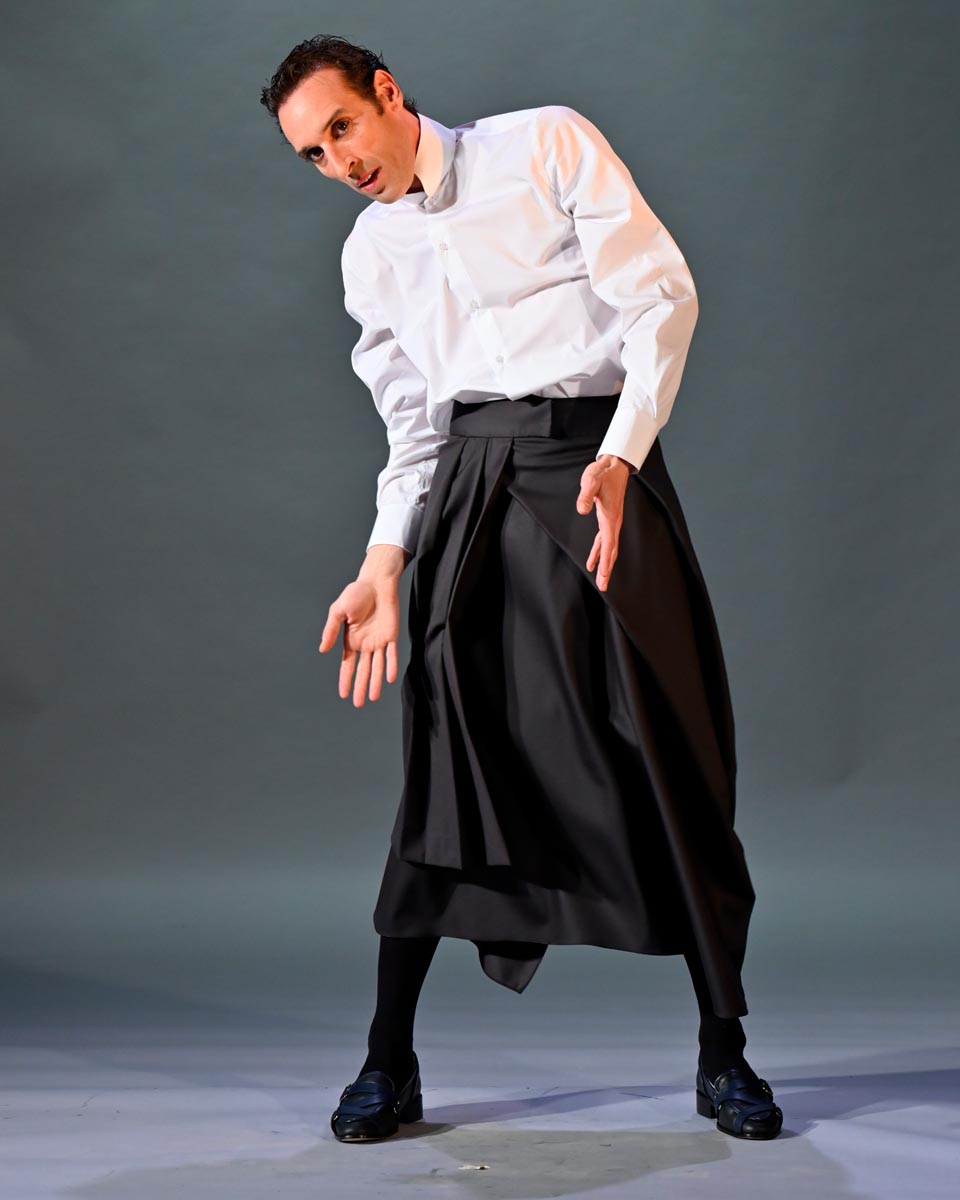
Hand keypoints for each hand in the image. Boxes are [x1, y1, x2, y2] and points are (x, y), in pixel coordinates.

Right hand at [318, 575, 401, 705]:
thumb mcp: (337, 611)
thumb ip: (331, 631)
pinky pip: (392, 654)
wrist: (376, 582)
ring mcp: (379, 640)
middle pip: (363, 670)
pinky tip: (388, 679)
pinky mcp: (392, 635)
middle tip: (359, 704)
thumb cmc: (356, 593)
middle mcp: (365, 644)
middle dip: (360, 687)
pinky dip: (390, 666)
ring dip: (375, 682)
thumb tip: (322, 650)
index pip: (348, 665)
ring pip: (377, 666)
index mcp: (351, 640)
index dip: (346, 680)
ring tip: (372, 697)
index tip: (344, 695)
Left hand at [576, 454, 631, 590]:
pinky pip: (605, 541)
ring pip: (609, 548)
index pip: (608, 544)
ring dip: (604, 564)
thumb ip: (585, 494)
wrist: (614, 466)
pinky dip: (600, 553)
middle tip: (603, 587)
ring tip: (601, 580)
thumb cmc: (602, 473)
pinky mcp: (608, 519)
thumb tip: (581, 510)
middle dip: (607, 569)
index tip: (604, 575)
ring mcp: (612, 522)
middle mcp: (613, 522)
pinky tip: (594, 562)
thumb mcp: (591, 480)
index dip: (606, 560)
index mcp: (610, 517)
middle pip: (611, 551)